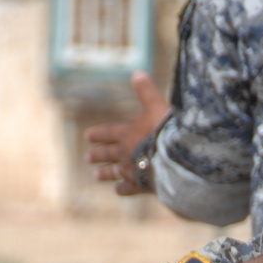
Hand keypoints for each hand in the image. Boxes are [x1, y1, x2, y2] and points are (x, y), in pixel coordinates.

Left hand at [84, 72, 170, 192]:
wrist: (174, 161)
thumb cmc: (166, 132)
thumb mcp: (156, 106)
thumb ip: (146, 92)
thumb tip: (137, 73)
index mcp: (127, 134)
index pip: (108, 133)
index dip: (98, 134)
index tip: (87, 137)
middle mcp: (125, 153)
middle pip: (108, 154)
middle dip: (98, 154)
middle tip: (87, 157)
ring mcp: (132, 171)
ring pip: (114, 172)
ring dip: (105, 173)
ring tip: (96, 176)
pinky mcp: (141, 186)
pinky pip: (128, 188)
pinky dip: (122, 189)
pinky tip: (118, 190)